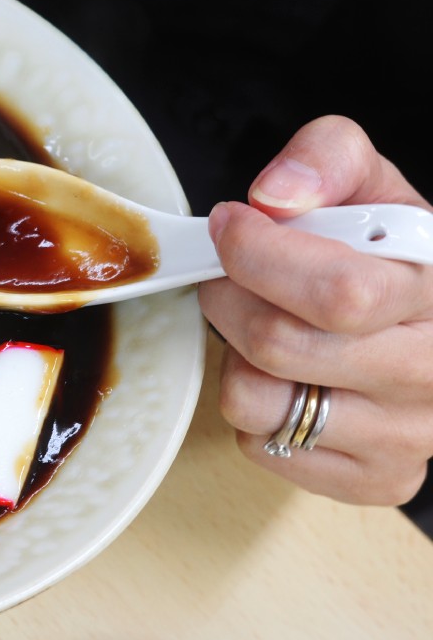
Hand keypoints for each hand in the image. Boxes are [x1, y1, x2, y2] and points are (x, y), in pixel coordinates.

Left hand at [199, 115, 432, 504]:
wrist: (430, 324)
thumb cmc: (391, 253)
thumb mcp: (371, 183)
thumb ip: (326, 159)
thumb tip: (275, 195)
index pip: (339, 293)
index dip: (259, 256)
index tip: (230, 227)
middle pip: (279, 346)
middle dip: (228, 297)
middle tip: (230, 277)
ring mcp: (409, 437)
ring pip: (256, 402)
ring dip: (237, 357)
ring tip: (267, 327)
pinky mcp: (376, 480)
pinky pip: (261, 446)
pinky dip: (254, 408)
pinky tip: (289, 377)